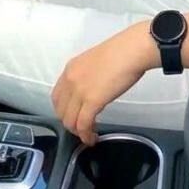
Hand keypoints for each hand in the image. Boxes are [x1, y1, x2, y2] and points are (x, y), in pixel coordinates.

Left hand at [51, 24, 153, 145]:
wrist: (131, 50)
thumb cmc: (120, 53)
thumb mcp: (94, 62)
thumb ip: (87, 76)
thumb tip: (91, 90)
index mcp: (70, 69)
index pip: (57, 97)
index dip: (64, 111)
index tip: (73, 116)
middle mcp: (70, 80)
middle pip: (61, 111)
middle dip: (70, 123)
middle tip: (81, 128)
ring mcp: (79, 91)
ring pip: (69, 121)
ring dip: (78, 132)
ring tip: (88, 135)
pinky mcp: (92, 102)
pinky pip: (83, 125)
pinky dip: (86, 135)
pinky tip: (92, 138)